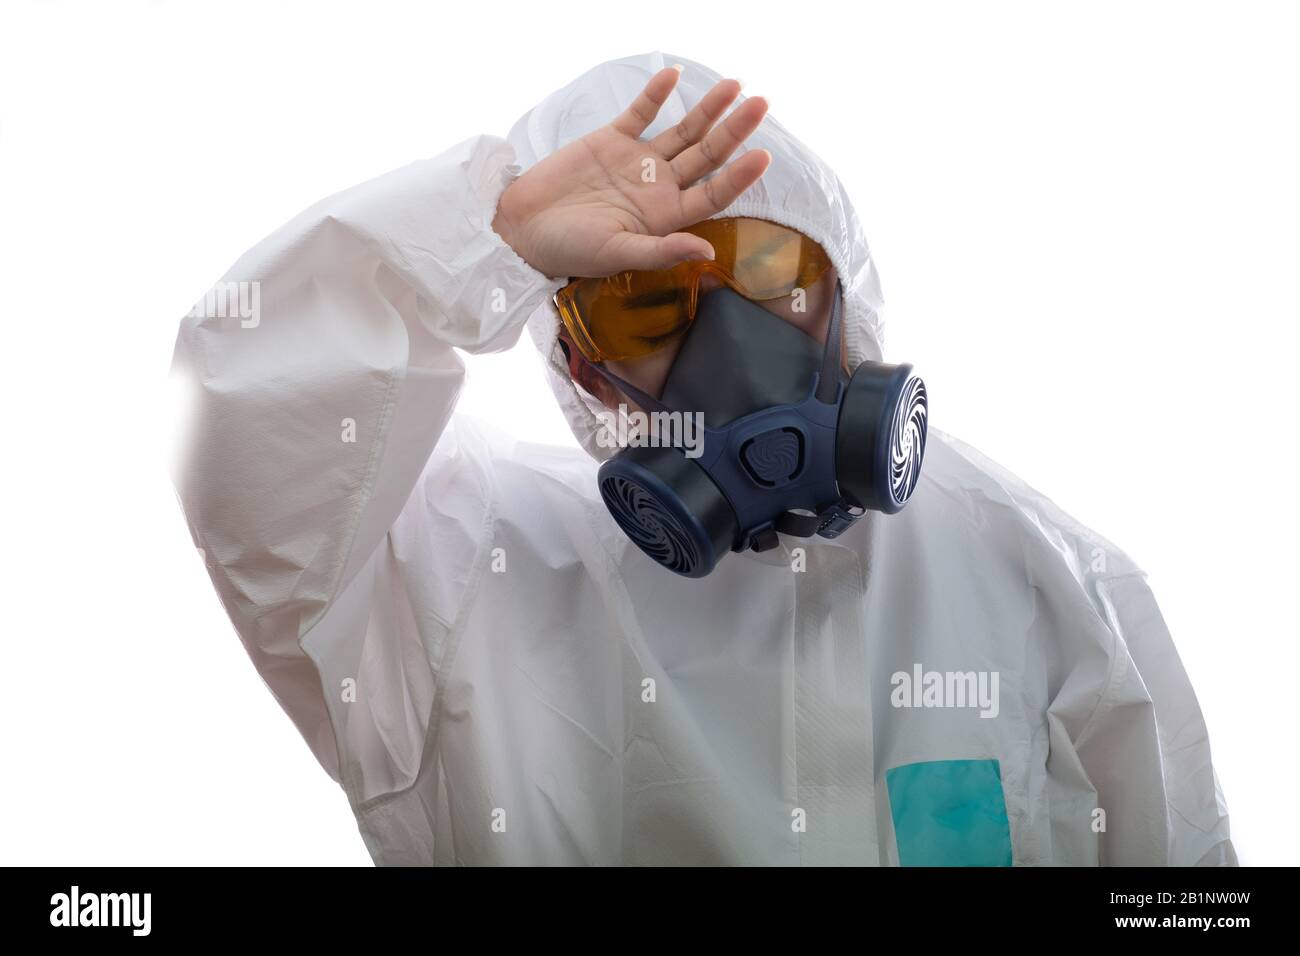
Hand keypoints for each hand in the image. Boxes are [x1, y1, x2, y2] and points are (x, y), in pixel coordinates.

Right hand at [492, 67, 770, 279]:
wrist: (523, 227)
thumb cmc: (570, 250)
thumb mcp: (617, 254)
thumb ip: (661, 251)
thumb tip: (707, 253)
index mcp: (666, 217)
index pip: (713, 194)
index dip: (739, 177)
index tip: (763, 156)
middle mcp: (659, 187)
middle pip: (707, 155)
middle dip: (734, 130)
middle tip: (762, 104)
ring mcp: (638, 161)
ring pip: (683, 131)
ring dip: (707, 109)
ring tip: (734, 85)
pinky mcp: (612, 141)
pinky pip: (640, 113)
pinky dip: (656, 94)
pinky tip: (673, 76)